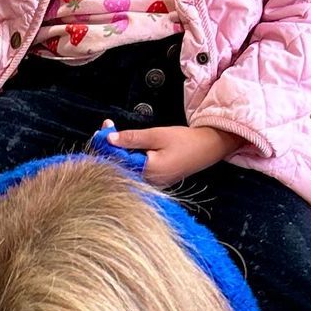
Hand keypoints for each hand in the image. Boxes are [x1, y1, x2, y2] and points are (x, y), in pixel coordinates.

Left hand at [105, 121, 235, 188]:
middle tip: (105, 126)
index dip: (106, 145)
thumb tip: (108, 138)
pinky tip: (124, 144)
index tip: (102, 128)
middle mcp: (148, 182)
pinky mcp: (155, 181)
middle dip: (109, 147)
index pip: (118, 161)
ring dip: (118, 151)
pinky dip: (128, 156)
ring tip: (111, 132)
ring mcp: (152, 184)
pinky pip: (135, 169)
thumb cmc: (185, 141)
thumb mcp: (157, 135)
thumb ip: (132, 138)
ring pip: (126, 168)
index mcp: (149, 172)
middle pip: (119, 167)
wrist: (208, 148)